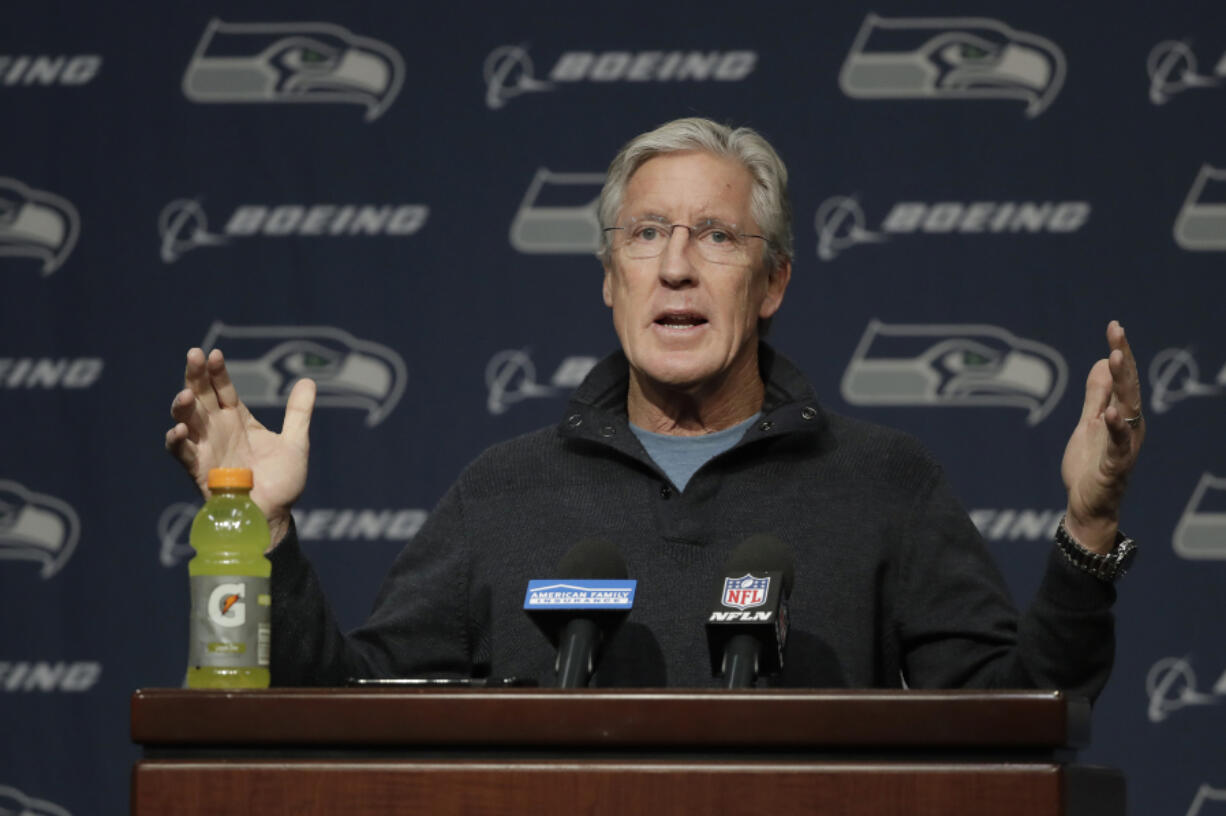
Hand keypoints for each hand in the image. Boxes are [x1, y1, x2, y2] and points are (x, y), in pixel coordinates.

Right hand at [165, 347, 315, 546]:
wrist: (275, 514)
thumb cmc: (282, 482)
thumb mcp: (295, 443)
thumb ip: (298, 413)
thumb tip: (310, 380)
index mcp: (238, 420)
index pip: (223, 389)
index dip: (218, 372)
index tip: (215, 354)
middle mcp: (218, 430)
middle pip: (201, 397)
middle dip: (195, 376)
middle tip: (194, 355)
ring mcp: (207, 448)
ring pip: (187, 421)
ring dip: (182, 406)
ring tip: (186, 394)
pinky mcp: (199, 470)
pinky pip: (183, 453)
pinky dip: (177, 441)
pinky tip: (179, 429)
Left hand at [1060, 321, 1144, 552]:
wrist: (1087, 505)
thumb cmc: (1090, 465)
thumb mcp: (1088, 423)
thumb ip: (1096, 396)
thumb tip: (1103, 362)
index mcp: (1123, 415)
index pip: (1123, 379)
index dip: (1120, 352)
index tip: (1114, 327)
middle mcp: (1129, 427)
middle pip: (1128, 388)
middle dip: (1123, 359)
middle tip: (1117, 333)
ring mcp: (1124, 446)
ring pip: (1127, 410)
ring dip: (1123, 384)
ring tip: (1117, 359)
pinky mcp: (1114, 466)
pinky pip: (1118, 446)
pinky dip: (1116, 429)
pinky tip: (1111, 413)